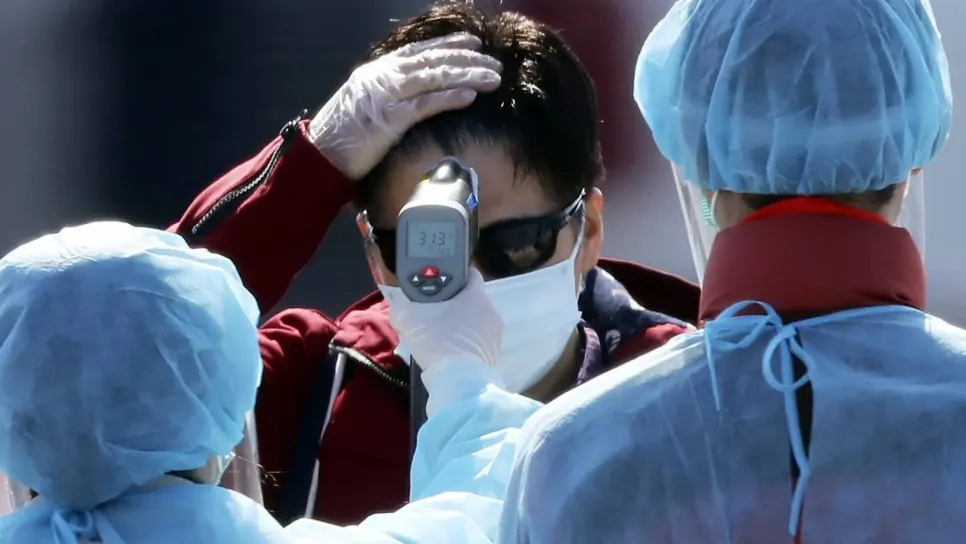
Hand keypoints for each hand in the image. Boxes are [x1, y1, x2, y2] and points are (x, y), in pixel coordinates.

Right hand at [309, 33, 502, 179]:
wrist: (318, 156)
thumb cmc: (341, 137)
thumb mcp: (364, 104)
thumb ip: (388, 94)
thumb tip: (414, 93)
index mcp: (377, 71)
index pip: (419, 51)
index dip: (449, 44)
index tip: (473, 43)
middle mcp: (383, 76)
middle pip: (433, 60)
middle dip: (467, 58)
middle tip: (494, 61)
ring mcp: (386, 95)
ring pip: (434, 77)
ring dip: (467, 74)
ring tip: (493, 77)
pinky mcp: (389, 119)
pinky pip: (425, 104)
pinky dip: (449, 97)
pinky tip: (470, 95)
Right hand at [388, 269, 501, 375]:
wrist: (458, 384)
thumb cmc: (439, 341)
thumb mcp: (409, 318)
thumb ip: (399, 304)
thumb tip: (394, 300)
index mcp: (477, 296)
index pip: (467, 273)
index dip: (449, 274)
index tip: (432, 282)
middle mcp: (491, 312)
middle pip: (467, 299)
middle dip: (447, 303)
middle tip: (426, 311)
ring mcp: (494, 336)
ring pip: (470, 321)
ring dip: (453, 324)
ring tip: (431, 333)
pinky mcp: (491, 356)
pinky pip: (473, 341)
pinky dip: (459, 342)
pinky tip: (442, 351)